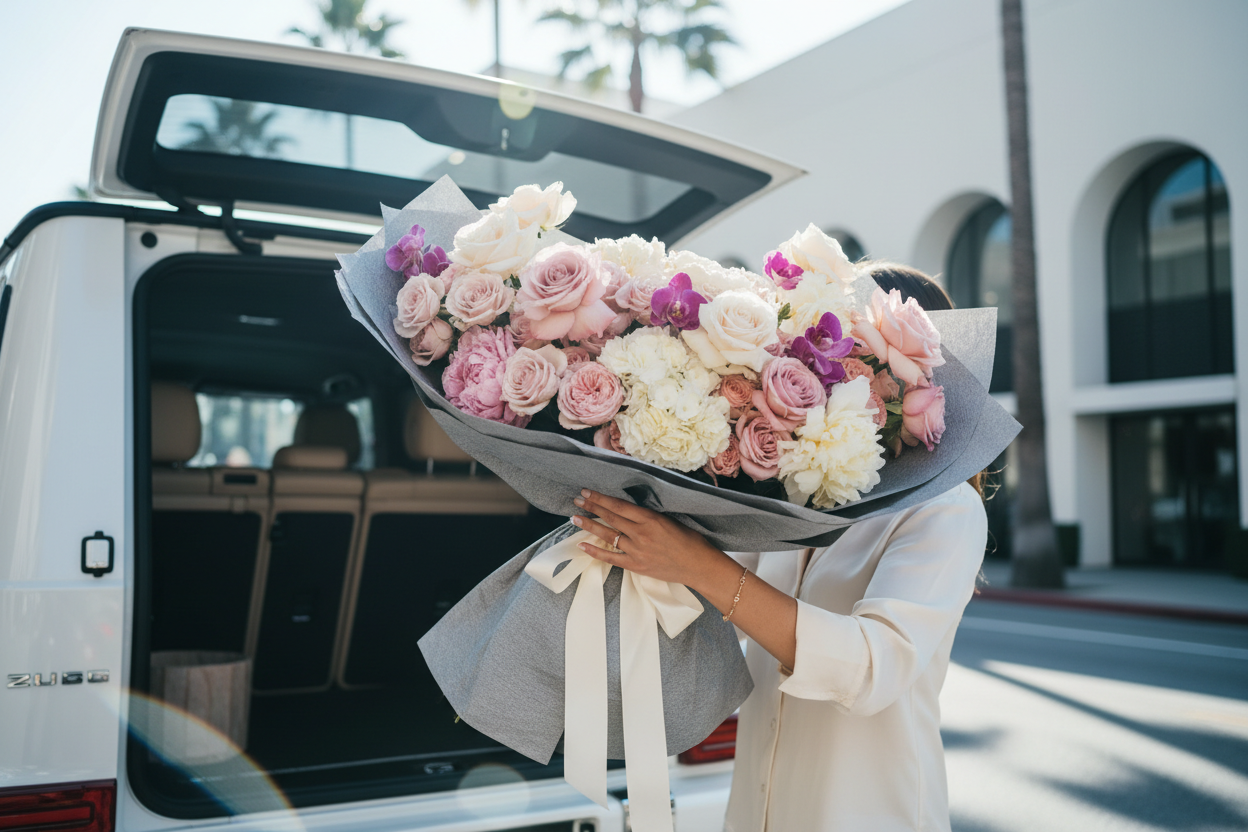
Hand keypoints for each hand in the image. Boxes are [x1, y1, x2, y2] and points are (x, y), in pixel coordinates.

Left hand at [571, 489, 733, 589]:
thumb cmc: (690, 541)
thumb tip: (628, 510)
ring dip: (589, 526)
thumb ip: (648, 517)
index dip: (601, 498)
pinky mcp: (636, 566)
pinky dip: (595, 552)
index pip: (619, 506)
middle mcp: (641, 534)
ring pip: (608, 536)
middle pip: (610, 518)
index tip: (588, 492)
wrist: (699, 566)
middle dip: (591, 508)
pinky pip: (611, 558)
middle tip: (577, 500)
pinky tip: (582, 545)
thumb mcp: (670, 520)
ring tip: (574, 518)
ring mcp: (637, 551)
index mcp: (651, 519)